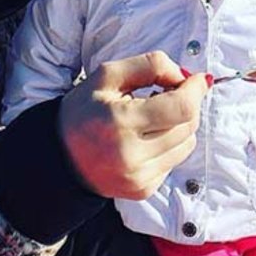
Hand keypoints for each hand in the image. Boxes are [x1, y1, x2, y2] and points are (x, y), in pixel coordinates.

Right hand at [59, 51, 209, 199]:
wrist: (58, 156)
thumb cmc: (83, 110)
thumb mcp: (107, 75)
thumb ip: (149, 65)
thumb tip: (186, 75)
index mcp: (120, 121)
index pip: (181, 108)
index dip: (195, 90)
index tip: (197, 79)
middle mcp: (131, 156)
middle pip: (188, 125)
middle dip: (188, 103)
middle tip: (169, 91)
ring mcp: (139, 178)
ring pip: (187, 144)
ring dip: (180, 124)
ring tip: (154, 116)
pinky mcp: (143, 190)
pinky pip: (175, 161)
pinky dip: (169, 144)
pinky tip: (146, 137)